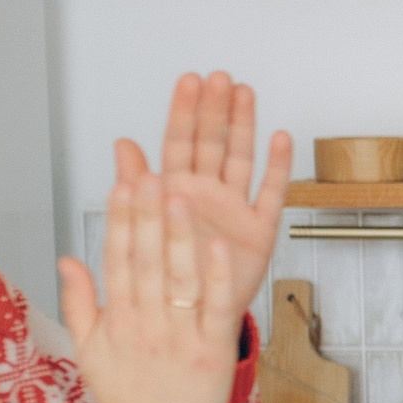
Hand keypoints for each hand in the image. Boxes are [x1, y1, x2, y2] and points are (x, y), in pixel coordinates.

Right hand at [59, 174, 239, 402]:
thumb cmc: (125, 398)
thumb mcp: (89, 351)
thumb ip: (78, 302)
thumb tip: (67, 259)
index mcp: (116, 322)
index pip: (116, 261)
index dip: (119, 221)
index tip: (122, 186)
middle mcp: (146, 325)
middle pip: (146, 262)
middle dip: (146, 216)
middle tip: (149, 175)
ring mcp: (180, 337)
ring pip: (178, 278)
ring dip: (178, 235)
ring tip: (179, 195)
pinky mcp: (212, 352)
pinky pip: (215, 308)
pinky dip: (215, 277)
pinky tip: (217, 244)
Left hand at [137, 71, 289, 326]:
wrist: (186, 324)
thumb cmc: (161, 280)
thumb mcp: (137, 234)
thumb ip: (134, 187)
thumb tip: (122, 144)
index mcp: (172, 193)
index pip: (177, 144)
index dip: (183, 112)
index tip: (189, 81)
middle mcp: (205, 195)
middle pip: (211, 144)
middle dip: (215, 110)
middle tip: (220, 79)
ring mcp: (234, 211)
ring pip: (240, 160)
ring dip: (244, 126)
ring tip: (245, 93)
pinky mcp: (259, 233)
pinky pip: (271, 195)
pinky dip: (278, 168)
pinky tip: (280, 139)